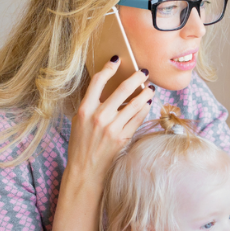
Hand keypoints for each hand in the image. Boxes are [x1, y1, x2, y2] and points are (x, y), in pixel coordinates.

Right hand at [52, 57, 152, 230]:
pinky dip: (144, 110)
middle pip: (121, 90)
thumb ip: (93, 104)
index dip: (108, 68)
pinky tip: (147, 105)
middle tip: (143, 72)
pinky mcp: (123, 138)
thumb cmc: (82, 144)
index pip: (97, 82)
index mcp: (84, 110)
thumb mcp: (80, 121)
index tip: (118, 60)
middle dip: (135, 78)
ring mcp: (112, 128)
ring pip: (134, 104)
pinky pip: (138, 118)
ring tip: (150, 88)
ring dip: (144, 93)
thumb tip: (111, 86)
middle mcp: (98, 117)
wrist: (85, 170)